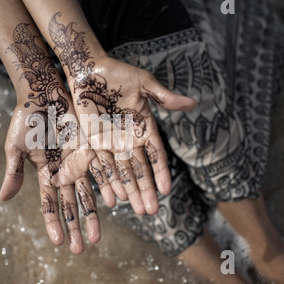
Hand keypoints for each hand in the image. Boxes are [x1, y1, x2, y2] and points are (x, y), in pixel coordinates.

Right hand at [0, 23, 117, 253]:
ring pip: (87, 191)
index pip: (49, 203)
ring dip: (93, 213)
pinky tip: (114, 201)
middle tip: (83, 247)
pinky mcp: (89, 147)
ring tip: (98, 234)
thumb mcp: (15, 146)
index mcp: (44, 172)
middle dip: (76, 225)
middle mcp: (63, 170)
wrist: (42, 92)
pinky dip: (106, 185)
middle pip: (71, 203)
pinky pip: (100, 168)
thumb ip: (14, 172)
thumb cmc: (25, 118)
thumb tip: (3, 199)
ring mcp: (77, 160)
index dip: (53, 222)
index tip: (59, 243)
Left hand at [48, 13, 195, 214]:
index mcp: (144, 127)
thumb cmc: (119, 74)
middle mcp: (130, 139)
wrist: (89, 71)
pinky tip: (114, 198)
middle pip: (140, 169)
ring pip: (123, 172)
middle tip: (151, 211)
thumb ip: (165, 98)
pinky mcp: (95, 143)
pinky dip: (108, 181)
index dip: (160, 173)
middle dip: (145, 190)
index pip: (156, 155)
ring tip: (137, 210)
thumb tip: (193, 104)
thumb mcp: (144, 84)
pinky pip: (102, 165)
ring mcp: (112, 143)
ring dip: (130, 191)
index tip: (166, 190)